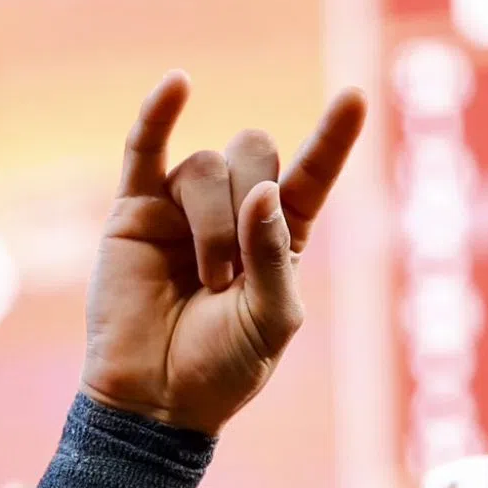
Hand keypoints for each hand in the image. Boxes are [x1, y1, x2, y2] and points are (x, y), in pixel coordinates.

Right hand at [81, 76, 364, 434]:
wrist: (153, 402)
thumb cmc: (220, 370)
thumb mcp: (272, 321)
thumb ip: (274, 256)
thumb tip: (259, 192)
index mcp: (278, 235)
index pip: (311, 173)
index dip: (332, 137)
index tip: (354, 97)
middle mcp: (232, 210)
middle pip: (254, 151)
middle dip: (249, 204)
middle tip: (229, 276)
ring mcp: (180, 208)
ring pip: (204, 167)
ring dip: (211, 223)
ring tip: (203, 279)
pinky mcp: (133, 212)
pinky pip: (145, 148)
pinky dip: (157, 114)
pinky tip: (176, 85)